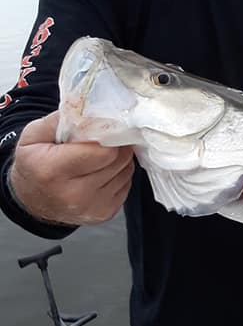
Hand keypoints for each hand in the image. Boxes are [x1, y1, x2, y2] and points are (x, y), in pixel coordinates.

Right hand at [9, 111, 134, 225]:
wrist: (33, 200)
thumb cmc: (35, 164)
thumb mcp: (34, 135)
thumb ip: (61, 119)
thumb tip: (91, 111)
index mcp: (54, 171)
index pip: (103, 151)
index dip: (108, 134)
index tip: (104, 127)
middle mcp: (75, 194)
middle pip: (119, 159)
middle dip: (115, 144)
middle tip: (103, 139)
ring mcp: (92, 207)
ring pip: (126, 170)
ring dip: (118, 159)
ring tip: (100, 155)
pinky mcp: (105, 213)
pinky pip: (127, 184)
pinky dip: (118, 173)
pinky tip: (102, 171)